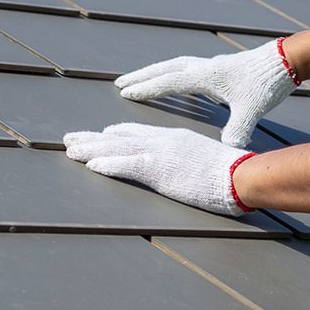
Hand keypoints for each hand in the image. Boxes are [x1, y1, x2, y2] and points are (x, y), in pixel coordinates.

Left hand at [62, 123, 253, 214]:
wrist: (240, 175)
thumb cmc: (231, 173)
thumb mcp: (206, 162)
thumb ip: (191, 162)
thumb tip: (186, 170)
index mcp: (174, 139)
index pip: (137, 134)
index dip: (114, 135)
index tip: (99, 135)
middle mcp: (162, 141)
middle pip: (119, 138)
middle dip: (92, 139)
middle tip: (70, 139)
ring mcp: (160, 154)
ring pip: (116, 149)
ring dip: (90, 150)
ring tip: (69, 149)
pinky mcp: (159, 170)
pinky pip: (126, 165)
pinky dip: (107, 164)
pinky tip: (91, 165)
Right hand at [113, 38, 299, 148]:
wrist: (286, 61)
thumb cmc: (266, 84)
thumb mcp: (251, 110)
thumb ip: (237, 129)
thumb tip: (228, 151)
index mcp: (207, 76)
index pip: (169, 82)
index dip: (147, 88)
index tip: (125, 92)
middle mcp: (205, 67)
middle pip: (166, 69)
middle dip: (143, 76)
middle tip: (120, 83)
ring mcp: (213, 66)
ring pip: (176, 66)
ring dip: (157, 73)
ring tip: (140, 81)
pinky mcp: (221, 68)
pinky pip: (189, 69)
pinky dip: (175, 75)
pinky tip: (176, 84)